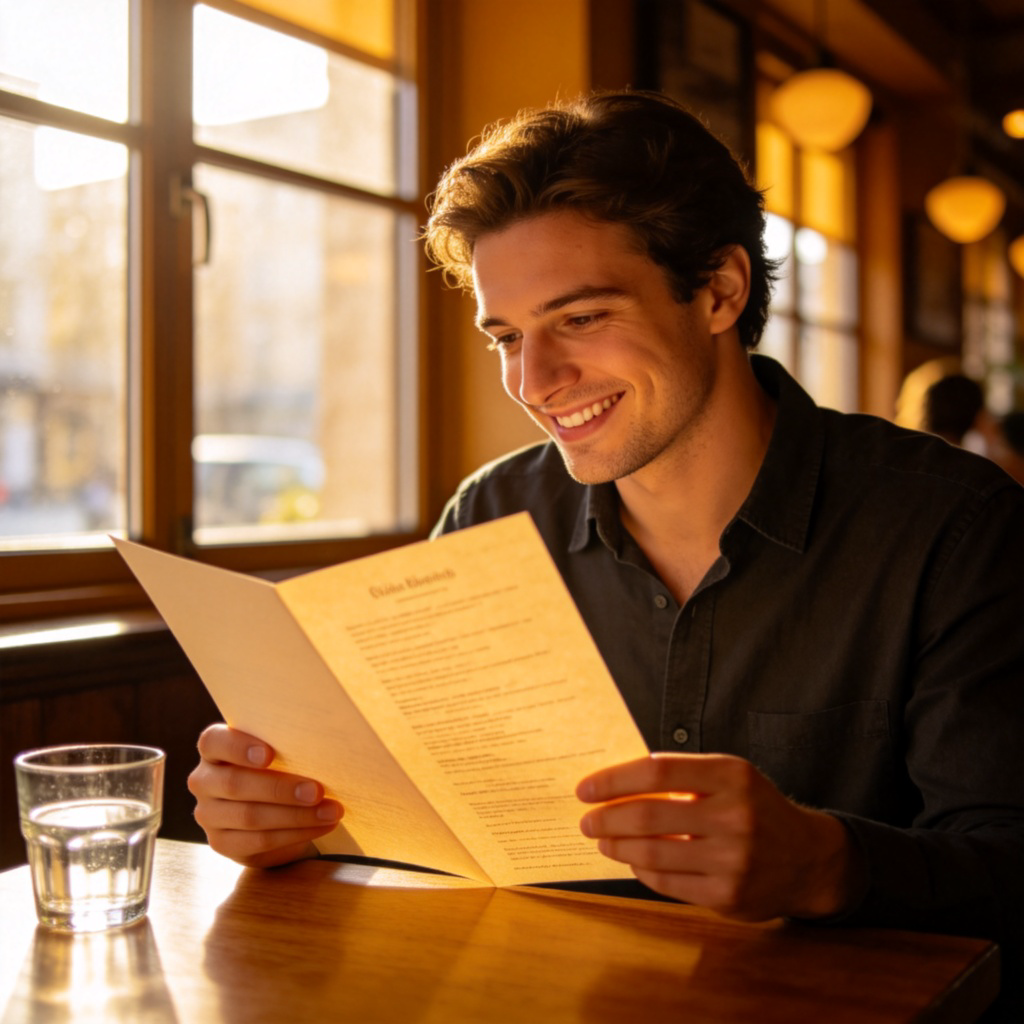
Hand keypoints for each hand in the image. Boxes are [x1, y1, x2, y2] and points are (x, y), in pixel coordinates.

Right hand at [188, 724, 342, 867]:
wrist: (273, 809)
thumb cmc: (278, 767)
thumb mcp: (278, 751)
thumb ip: (285, 746)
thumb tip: (320, 745)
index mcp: (213, 749)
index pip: (213, 742)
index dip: (238, 747)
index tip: (269, 754)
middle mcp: (204, 781)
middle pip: (235, 784)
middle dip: (280, 789)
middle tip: (317, 791)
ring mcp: (208, 814)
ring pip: (250, 816)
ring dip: (296, 815)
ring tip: (330, 811)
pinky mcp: (222, 843)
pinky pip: (259, 841)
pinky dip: (295, 834)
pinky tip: (320, 826)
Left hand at [577, 753, 862, 921]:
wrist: (808, 858)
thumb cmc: (754, 809)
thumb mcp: (729, 777)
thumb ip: (682, 776)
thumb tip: (616, 784)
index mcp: (731, 775)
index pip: (657, 771)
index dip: (614, 780)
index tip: (586, 789)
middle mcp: (734, 815)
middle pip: (649, 814)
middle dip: (607, 818)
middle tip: (587, 821)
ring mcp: (733, 858)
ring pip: (653, 852)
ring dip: (617, 846)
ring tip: (602, 841)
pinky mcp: (728, 895)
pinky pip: (667, 882)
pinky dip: (642, 870)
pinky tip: (632, 861)